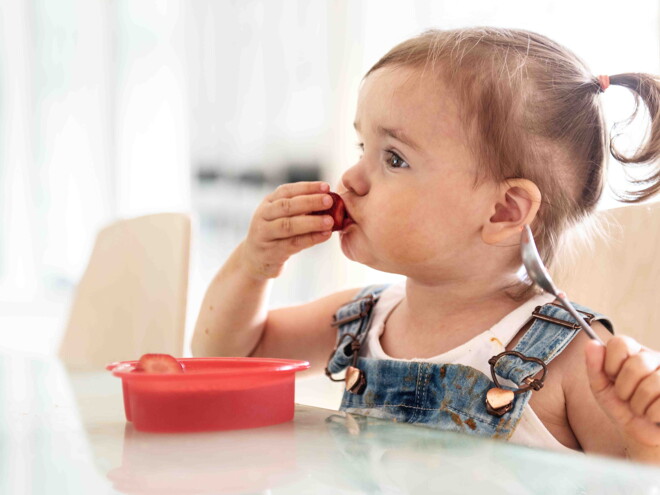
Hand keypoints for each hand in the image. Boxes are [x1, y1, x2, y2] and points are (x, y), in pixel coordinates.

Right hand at [240, 181, 334, 278]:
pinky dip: (311, 239)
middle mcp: (263, 216)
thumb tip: (329, 201)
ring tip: (330, 221)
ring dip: (311, 222)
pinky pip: (293, 244)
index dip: (307, 188)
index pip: (287, 190)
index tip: (326, 187)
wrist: (255, 259)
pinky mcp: (271, 252)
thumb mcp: (281, 217)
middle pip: (286, 206)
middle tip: (329, 201)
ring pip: (288, 226)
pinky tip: (325, 235)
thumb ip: (299, 209)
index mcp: (268, 203)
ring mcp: (265, 234)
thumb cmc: (275, 234)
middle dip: (310, 202)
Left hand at [585, 336, 659, 451]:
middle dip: (624, 389)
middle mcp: (656, 359)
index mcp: (635, 353)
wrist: (642, 436)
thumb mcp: (602, 389)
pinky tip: (654, 415)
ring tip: (641, 408)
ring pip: (652, 384)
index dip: (610, 364)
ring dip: (639, 405)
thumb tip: (592, 344)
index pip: (621, 343)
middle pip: (636, 364)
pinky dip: (652, 414)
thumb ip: (594, 366)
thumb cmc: (622, 408)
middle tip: (627, 397)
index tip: (611, 377)